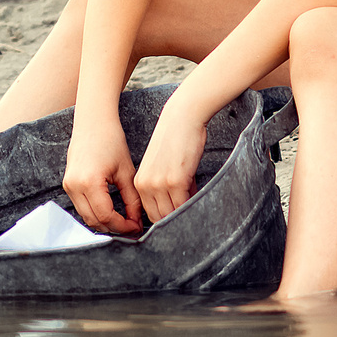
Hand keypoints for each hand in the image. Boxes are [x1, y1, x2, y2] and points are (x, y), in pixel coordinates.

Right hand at [62, 112, 143, 234]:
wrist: (93, 122)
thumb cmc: (111, 141)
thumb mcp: (126, 172)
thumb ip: (132, 200)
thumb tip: (137, 221)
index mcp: (90, 182)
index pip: (106, 216)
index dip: (123, 226)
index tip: (136, 227)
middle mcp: (74, 186)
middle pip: (94, 221)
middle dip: (114, 228)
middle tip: (131, 226)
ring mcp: (68, 186)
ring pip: (86, 217)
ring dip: (104, 222)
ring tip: (123, 221)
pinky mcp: (68, 184)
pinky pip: (81, 207)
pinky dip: (95, 213)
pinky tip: (110, 211)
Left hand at [134, 109, 208, 223]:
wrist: (182, 117)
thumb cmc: (175, 138)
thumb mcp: (162, 166)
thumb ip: (167, 188)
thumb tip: (181, 206)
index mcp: (139, 182)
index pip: (150, 213)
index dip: (165, 218)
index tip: (176, 218)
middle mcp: (145, 185)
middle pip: (159, 217)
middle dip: (174, 219)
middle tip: (187, 216)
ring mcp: (159, 184)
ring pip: (170, 214)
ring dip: (183, 213)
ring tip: (193, 206)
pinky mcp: (176, 181)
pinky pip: (183, 205)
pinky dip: (191, 206)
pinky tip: (197, 198)